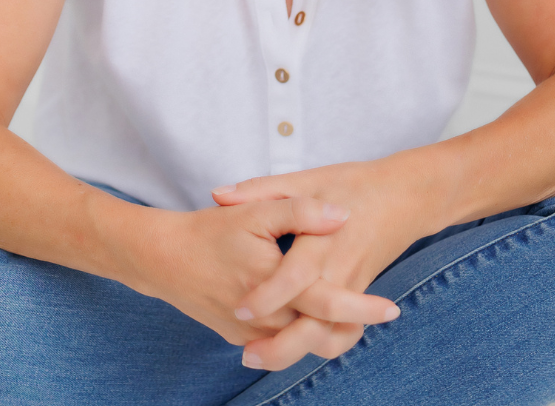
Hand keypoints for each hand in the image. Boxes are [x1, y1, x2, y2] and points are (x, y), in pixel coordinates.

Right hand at [125, 195, 398, 349]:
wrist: (162, 259)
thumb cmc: (210, 230)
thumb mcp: (256, 212)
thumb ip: (301, 211)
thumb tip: (341, 213)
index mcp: (275, 286)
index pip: (329, 304)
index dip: (363, 307)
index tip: (392, 306)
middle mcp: (265, 320)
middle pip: (321, 334)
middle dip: (353, 326)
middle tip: (382, 310)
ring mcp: (252, 335)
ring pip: (302, 344)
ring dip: (330, 333)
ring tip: (354, 314)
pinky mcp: (242, 338)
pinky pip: (281, 343)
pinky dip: (303, 333)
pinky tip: (317, 315)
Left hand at [211, 158, 423, 369]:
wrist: (406, 196)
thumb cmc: (353, 184)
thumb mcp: (307, 179)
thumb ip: (262, 189)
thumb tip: (218, 195)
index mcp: (323, 241)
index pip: (294, 279)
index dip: (266, 297)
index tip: (239, 311)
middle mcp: (339, 272)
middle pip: (314, 322)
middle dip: (281, 346)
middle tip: (247, 356)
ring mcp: (354, 289)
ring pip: (330, 336)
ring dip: (300, 353)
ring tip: (261, 357)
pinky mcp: (362, 296)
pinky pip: (344, 333)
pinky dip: (322, 346)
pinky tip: (295, 347)